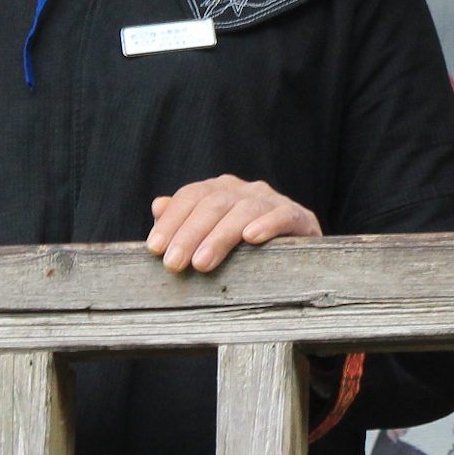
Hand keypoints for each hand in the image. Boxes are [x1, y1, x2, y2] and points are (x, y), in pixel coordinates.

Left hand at [146, 175, 320, 272]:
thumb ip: (183, 223)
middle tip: (174, 264)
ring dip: (220, 236)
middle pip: (213, 204)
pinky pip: (282, 215)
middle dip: (190, 234)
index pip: (191, 196)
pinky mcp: (298, 216)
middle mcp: (245, 190)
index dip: (172, 221)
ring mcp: (272, 201)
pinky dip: (267, 224)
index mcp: (220, 190)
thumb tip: (158, 206)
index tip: (155, 248)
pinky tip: (251, 237)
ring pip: (243, 210)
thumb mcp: (209, 237)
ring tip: (202, 263)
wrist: (295, 255)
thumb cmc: (243, 250)